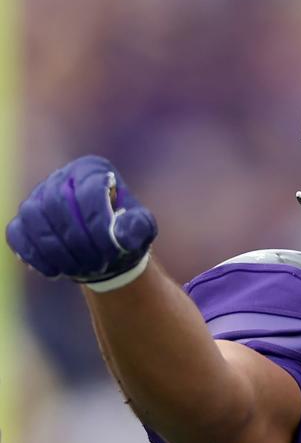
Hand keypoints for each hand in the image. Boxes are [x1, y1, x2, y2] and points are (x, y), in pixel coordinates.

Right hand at [6, 155, 156, 290]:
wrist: (105, 250)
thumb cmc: (124, 233)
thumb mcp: (142, 229)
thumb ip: (138, 227)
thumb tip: (121, 236)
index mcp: (93, 171)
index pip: (89, 191)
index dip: (99, 224)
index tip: (113, 251)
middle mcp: (61, 177)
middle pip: (58, 203)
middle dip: (79, 240)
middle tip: (98, 265)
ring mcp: (37, 197)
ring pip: (33, 217)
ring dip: (56, 249)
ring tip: (79, 270)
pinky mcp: (22, 220)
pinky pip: (17, 233)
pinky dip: (33, 254)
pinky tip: (54, 272)